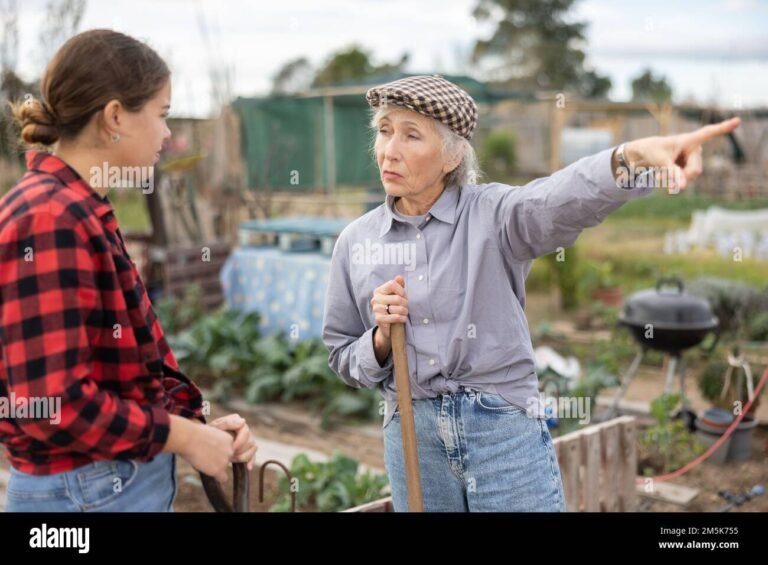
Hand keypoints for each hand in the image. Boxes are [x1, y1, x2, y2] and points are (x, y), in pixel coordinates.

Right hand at [181, 422, 234, 482]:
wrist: (188, 438)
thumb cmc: (194, 434)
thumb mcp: (210, 434)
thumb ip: (215, 443)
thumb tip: (212, 451)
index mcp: (229, 439)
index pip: (228, 450)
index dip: (218, 451)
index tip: (209, 450)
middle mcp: (230, 450)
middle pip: (227, 459)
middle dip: (218, 459)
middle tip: (204, 456)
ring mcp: (225, 460)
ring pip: (223, 468)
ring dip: (214, 467)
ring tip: (202, 461)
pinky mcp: (219, 469)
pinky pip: (223, 478)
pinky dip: (218, 478)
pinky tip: (210, 474)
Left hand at [209, 414, 257, 470]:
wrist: (203, 441)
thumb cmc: (209, 433)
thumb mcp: (215, 426)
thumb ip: (227, 422)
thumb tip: (243, 421)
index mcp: (238, 423)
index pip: (246, 432)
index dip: (241, 441)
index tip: (233, 448)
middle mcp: (245, 431)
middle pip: (250, 441)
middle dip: (241, 451)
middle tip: (231, 456)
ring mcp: (247, 440)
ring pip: (253, 449)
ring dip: (244, 456)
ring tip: (233, 460)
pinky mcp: (246, 450)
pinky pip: (253, 456)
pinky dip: (251, 462)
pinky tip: (248, 467)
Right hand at [370, 275, 407, 340]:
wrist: (388, 325)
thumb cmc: (393, 307)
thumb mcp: (397, 295)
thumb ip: (398, 285)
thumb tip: (399, 277)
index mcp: (379, 290)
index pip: (392, 284)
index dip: (401, 290)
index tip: (404, 296)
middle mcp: (375, 299)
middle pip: (397, 298)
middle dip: (405, 303)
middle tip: (406, 306)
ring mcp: (376, 309)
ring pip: (397, 308)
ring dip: (404, 311)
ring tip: (405, 312)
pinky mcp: (378, 319)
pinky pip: (395, 317)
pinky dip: (402, 318)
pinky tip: (404, 318)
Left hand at [622, 117, 739, 191]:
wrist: (646, 155)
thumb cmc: (653, 151)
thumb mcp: (660, 161)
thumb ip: (672, 172)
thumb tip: (682, 187)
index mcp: (689, 140)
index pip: (708, 133)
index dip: (723, 128)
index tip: (738, 120)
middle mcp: (694, 149)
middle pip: (695, 170)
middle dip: (681, 177)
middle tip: (663, 180)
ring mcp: (692, 160)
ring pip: (690, 177)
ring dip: (674, 180)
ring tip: (659, 176)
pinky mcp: (688, 168)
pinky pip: (685, 180)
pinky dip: (673, 181)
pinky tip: (662, 178)